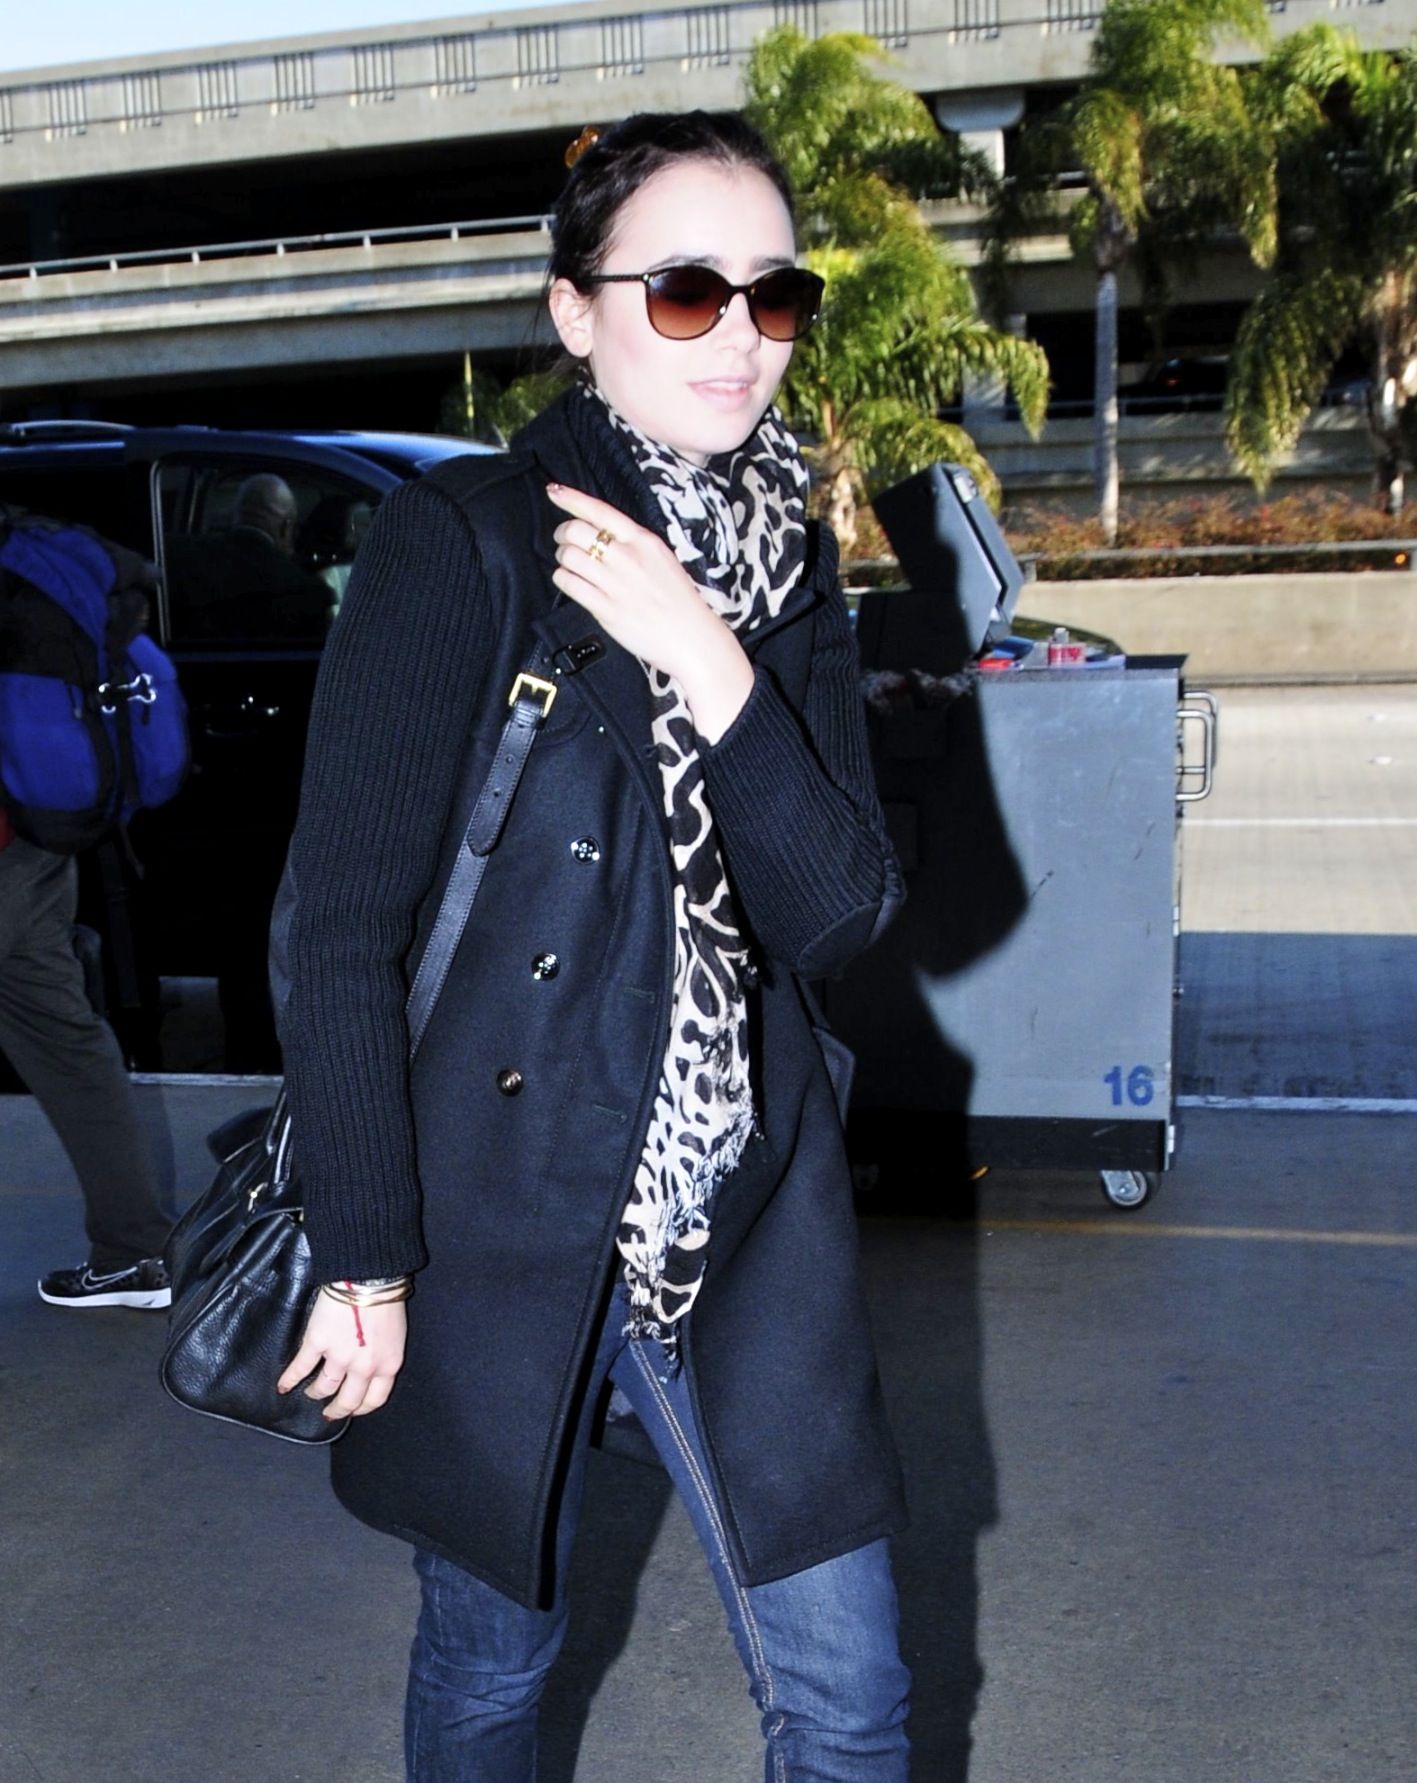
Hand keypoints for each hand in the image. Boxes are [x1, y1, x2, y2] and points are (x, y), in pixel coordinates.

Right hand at [276, 1289, 406, 1419]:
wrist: (368, 1276)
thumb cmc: (386, 1299)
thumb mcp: (396, 1334)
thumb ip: (383, 1354)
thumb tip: (371, 1363)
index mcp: (388, 1364)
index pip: (375, 1399)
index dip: (362, 1408)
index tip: (354, 1410)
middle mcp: (364, 1367)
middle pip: (348, 1401)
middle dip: (337, 1410)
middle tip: (329, 1413)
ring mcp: (339, 1357)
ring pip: (324, 1387)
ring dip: (315, 1392)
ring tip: (310, 1392)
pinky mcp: (317, 1343)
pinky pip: (300, 1368)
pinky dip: (289, 1379)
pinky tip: (283, 1386)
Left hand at [546, 483, 753, 743]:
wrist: (692, 638)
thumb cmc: (679, 600)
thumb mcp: (662, 558)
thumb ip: (633, 544)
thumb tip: (599, 532)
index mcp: (644, 541)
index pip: (600, 511)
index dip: (571, 498)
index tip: (554, 491)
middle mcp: (628, 558)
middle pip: (577, 531)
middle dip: (563, 533)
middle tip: (563, 540)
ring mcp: (616, 584)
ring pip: (569, 556)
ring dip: (562, 557)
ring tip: (569, 563)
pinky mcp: (606, 609)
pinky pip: (570, 584)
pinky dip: (563, 579)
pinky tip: (570, 581)